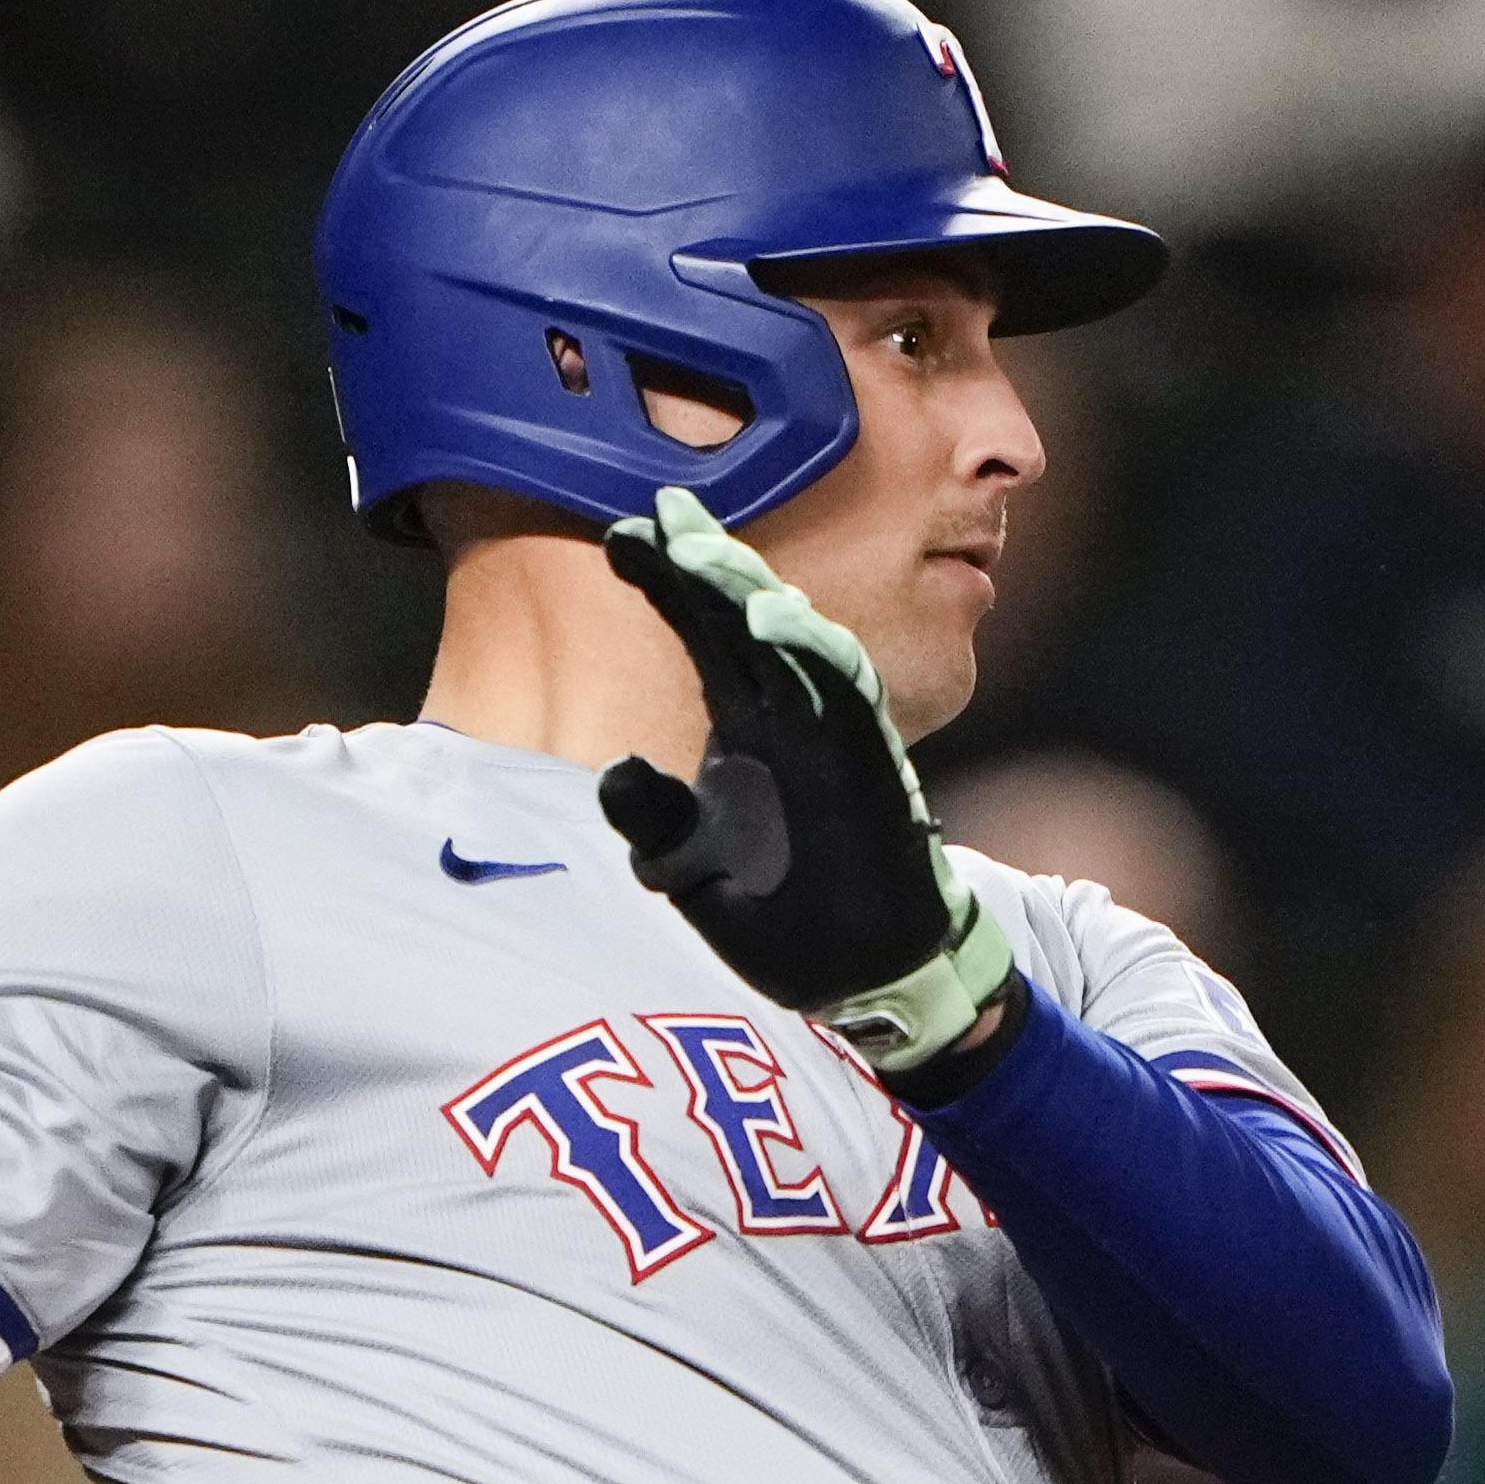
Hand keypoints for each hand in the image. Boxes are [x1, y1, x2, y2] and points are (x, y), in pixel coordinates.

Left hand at [586, 488, 1016, 1077]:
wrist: (866, 974)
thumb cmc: (784, 915)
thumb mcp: (696, 872)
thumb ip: (656, 822)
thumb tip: (612, 770)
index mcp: (745, 726)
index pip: (701, 635)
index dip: (666, 581)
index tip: (618, 534)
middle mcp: (789, 716)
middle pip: (744, 618)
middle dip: (705, 562)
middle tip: (663, 509)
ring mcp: (833, 735)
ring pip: (795, 642)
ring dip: (751, 594)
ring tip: (702, 552)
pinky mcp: (872, 767)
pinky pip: (847, 698)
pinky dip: (815, 655)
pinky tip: (778, 619)